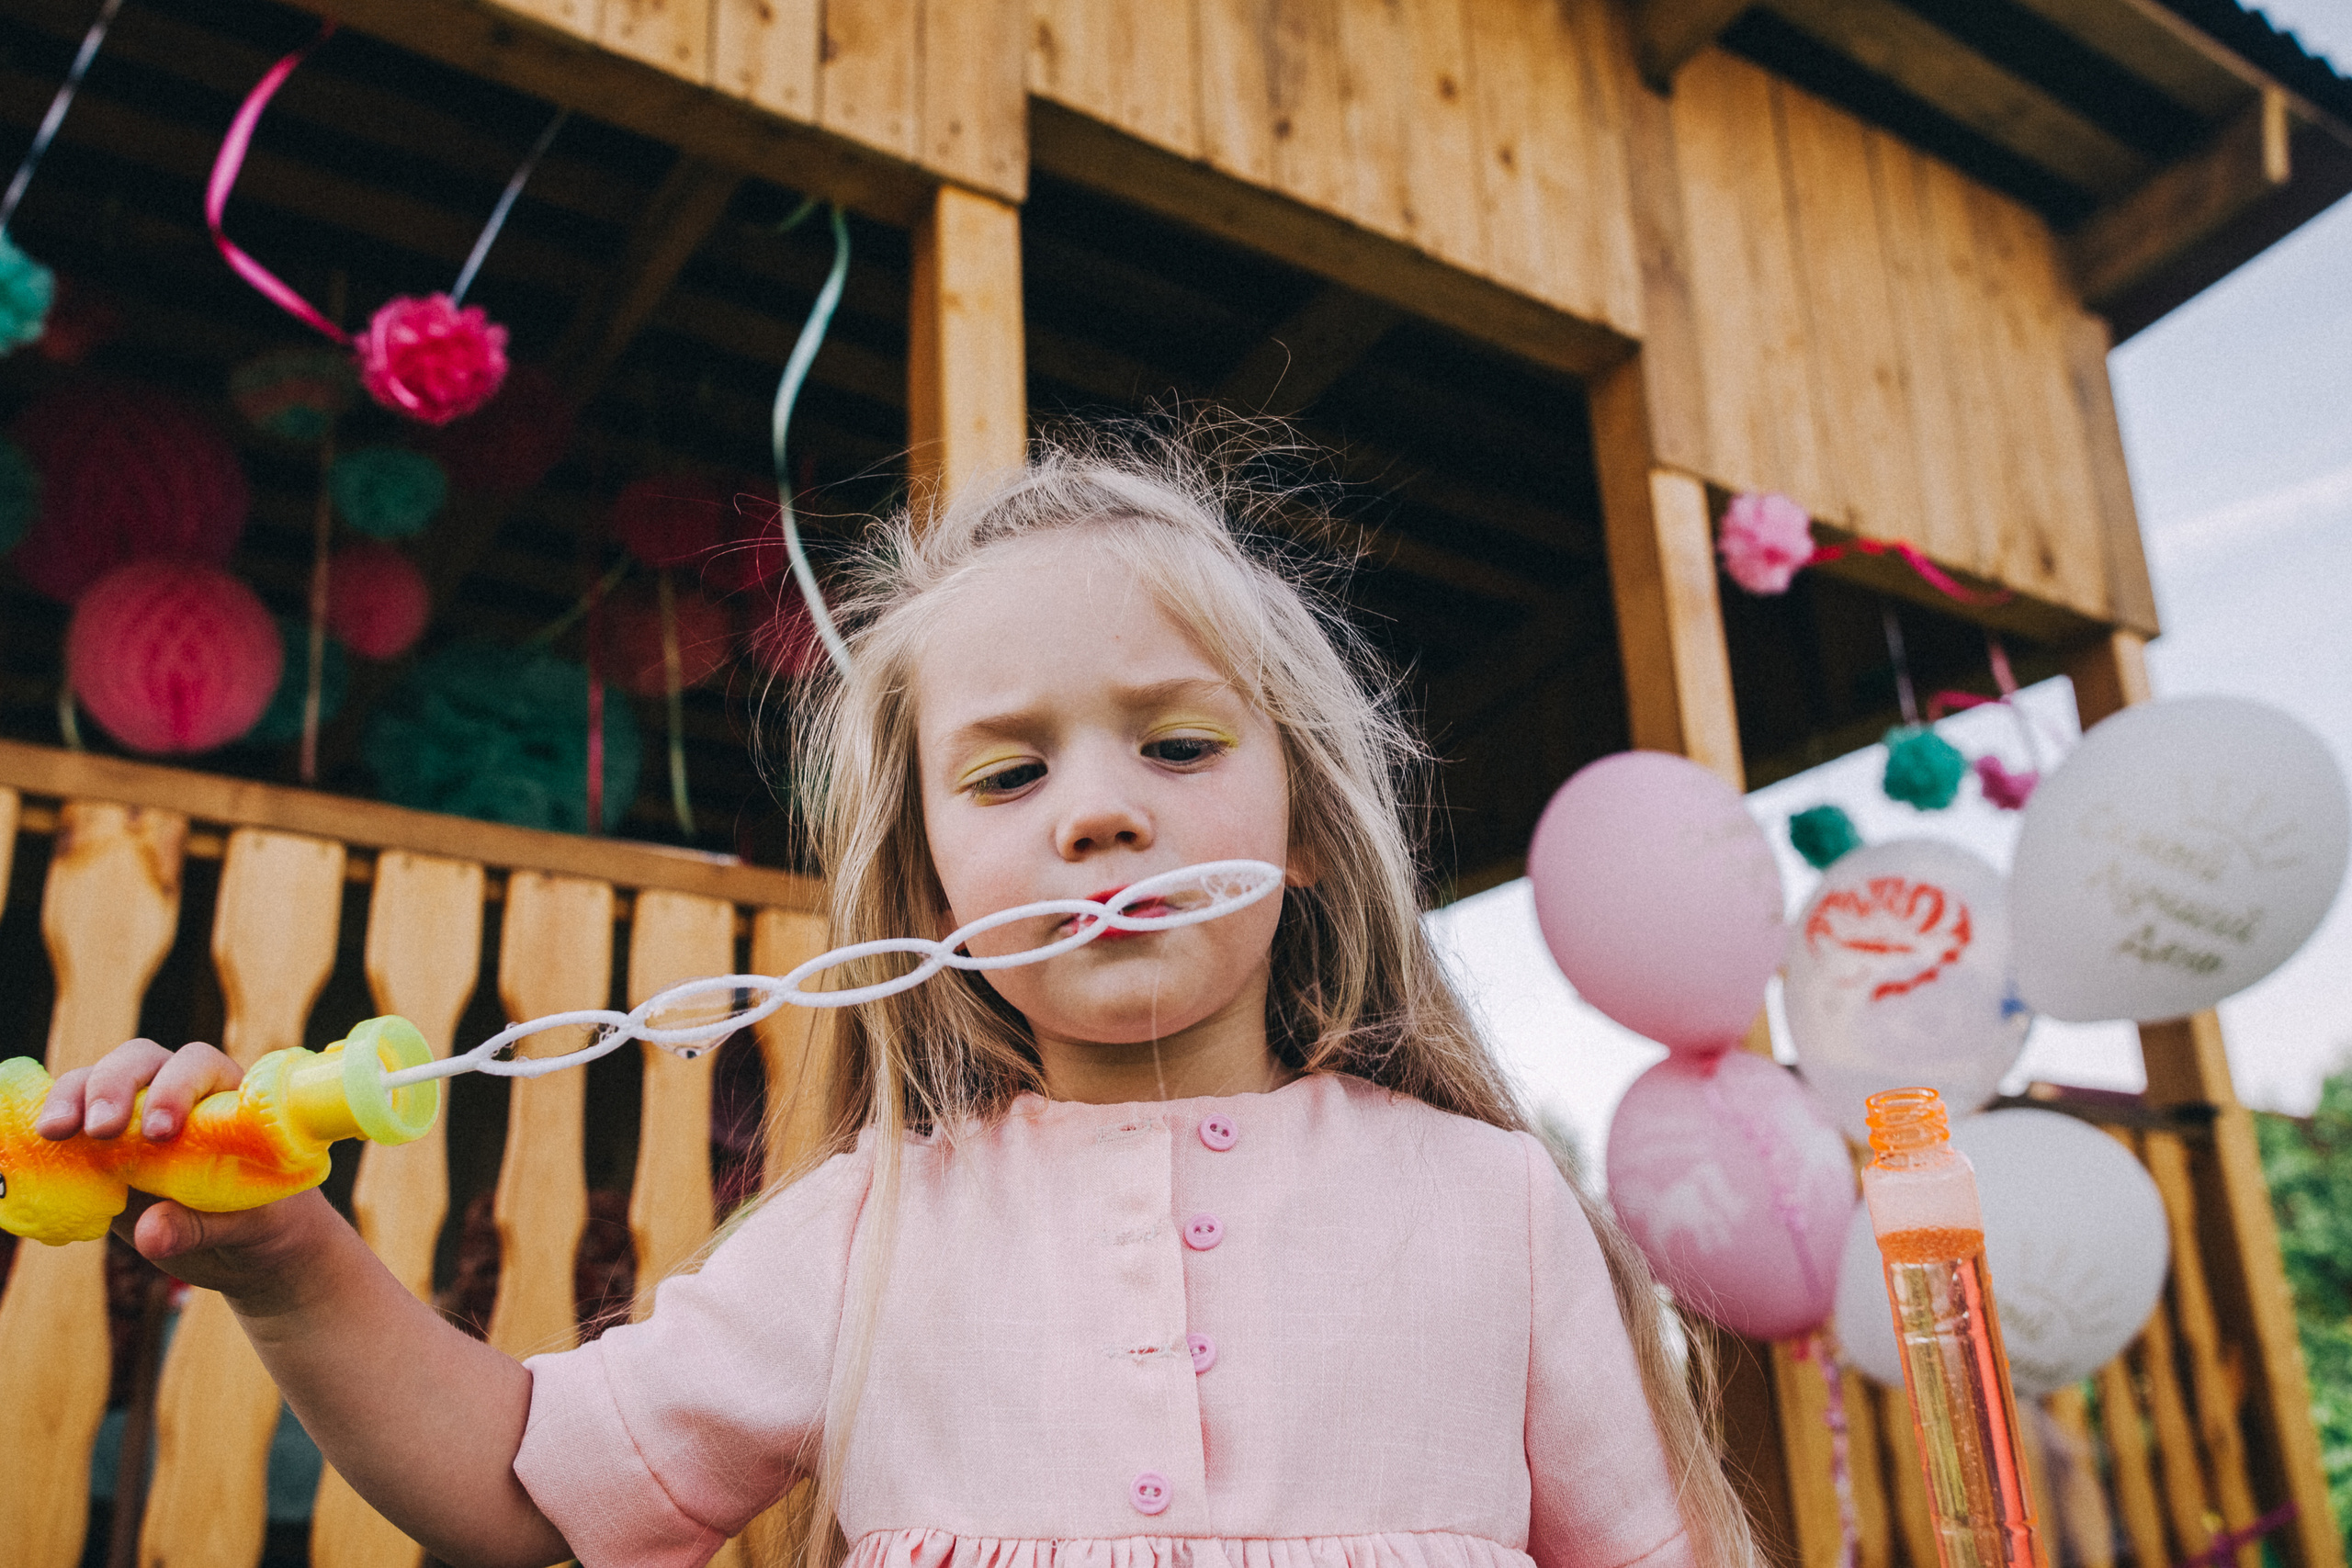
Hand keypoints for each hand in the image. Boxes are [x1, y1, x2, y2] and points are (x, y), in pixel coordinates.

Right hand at [35, 1039, 327, 1306]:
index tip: (161, 1132)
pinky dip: (51, 1123)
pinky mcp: (104, 1150)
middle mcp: (179, 1095)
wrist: (250, 1248)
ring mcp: (136, 1118)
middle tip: (101, 1129)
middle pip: (140, 1061)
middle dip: (114, 1085)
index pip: (199, 1065)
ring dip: (71, 1099)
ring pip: (95, 1082)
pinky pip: (71, 1122)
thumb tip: (148, 1235)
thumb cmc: (267, 1222)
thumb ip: (203, 1227)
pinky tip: (39, 1141)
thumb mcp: (250, 1227)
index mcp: (229, 1097)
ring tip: (55, 1132)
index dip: (176, 1087)